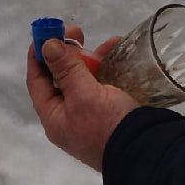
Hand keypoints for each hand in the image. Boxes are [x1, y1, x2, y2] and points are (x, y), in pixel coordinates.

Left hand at [26, 23, 138, 171]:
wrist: (147, 153)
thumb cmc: (107, 125)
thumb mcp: (83, 94)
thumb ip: (66, 69)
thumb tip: (46, 46)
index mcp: (54, 118)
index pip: (37, 82)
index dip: (39, 56)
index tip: (44, 33)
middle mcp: (69, 117)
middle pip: (61, 78)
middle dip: (68, 52)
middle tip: (77, 31)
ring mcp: (91, 115)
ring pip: (85, 79)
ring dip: (92, 58)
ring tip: (108, 42)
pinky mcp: (112, 113)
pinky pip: (105, 85)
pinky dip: (110, 68)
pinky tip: (120, 53)